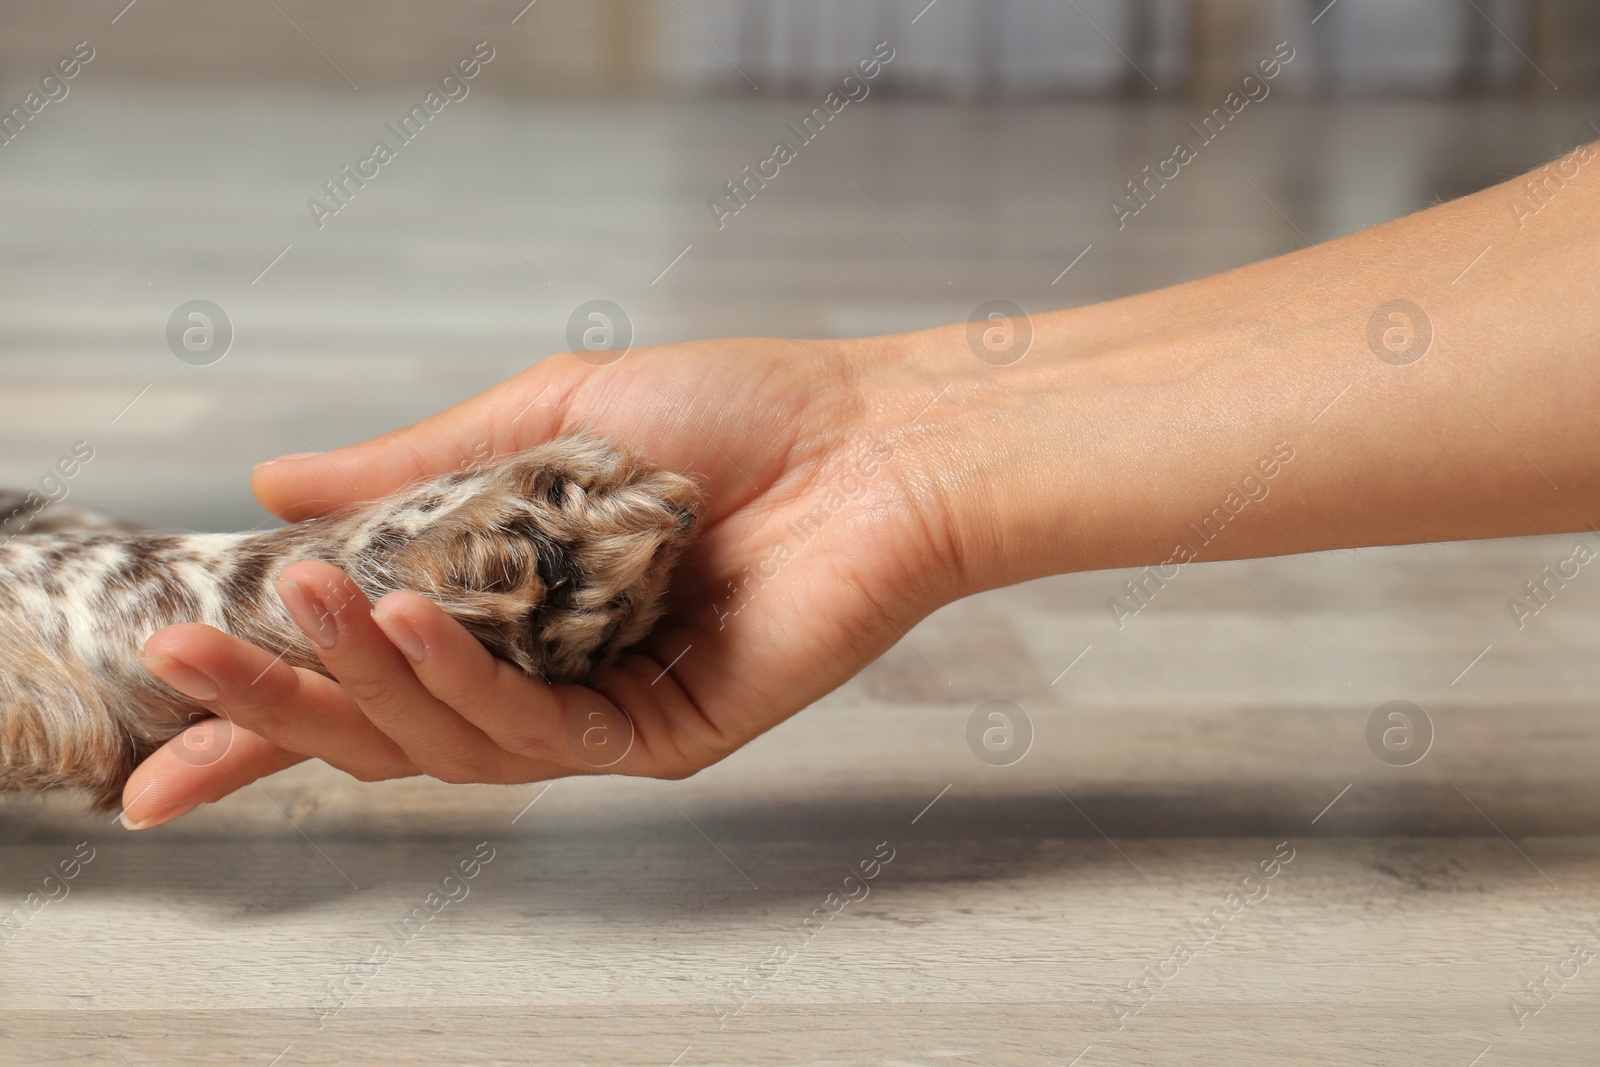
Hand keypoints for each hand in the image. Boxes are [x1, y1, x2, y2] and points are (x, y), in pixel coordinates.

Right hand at [122, 333, 987, 825]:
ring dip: (357, 676)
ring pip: (445, 741)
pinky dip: (465, 680)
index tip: (158, 723)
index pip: (361, 670)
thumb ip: (410, 467)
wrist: (874, 439)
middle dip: (272, 698)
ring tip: (299, 602)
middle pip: (382, 722)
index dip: (258, 706)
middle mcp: (542, 671)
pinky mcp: (660, 737)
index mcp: (506, 604)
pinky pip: (540, 737)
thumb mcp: (540, 418)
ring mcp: (599, 714)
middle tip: (182, 653)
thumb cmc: (731, 414)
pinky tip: (417, 619)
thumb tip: (272, 480)